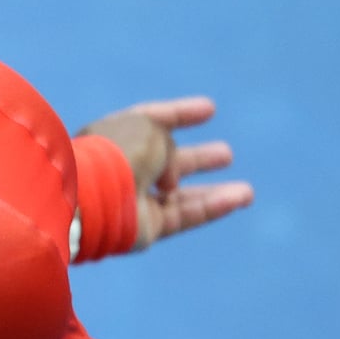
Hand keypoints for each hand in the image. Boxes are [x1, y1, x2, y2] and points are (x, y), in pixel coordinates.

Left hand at [75, 96, 253, 249]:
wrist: (92, 197)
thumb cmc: (117, 153)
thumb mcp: (151, 131)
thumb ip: (169, 143)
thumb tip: (173, 175)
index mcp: (113, 134)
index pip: (150, 119)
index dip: (179, 114)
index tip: (209, 109)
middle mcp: (121, 166)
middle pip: (165, 161)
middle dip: (196, 159)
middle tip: (226, 155)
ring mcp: (132, 199)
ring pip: (178, 195)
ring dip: (213, 192)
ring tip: (247, 192)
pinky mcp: (142, 229)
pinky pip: (182, 215)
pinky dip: (211, 208)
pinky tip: (240, 199)